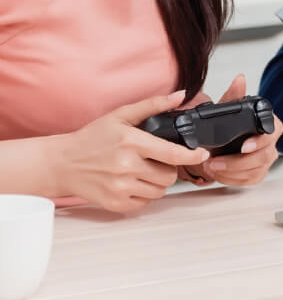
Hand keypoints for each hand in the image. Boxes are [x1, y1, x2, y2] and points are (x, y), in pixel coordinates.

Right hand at [55, 90, 210, 213]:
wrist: (63, 163)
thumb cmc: (93, 137)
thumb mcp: (122, 115)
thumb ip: (153, 105)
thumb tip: (180, 95)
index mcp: (131, 142)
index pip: (171, 153)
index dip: (192, 155)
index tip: (202, 154)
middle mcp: (126, 166)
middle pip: (168, 175)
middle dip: (169, 168)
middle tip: (157, 160)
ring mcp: (119, 187)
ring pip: (159, 191)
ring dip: (158, 182)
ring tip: (145, 170)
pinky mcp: (114, 203)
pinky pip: (144, 203)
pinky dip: (144, 194)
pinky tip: (134, 182)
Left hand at [181, 75, 282, 187]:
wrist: (216, 146)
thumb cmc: (225, 127)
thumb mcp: (226, 110)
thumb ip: (233, 96)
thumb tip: (240, 79)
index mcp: (267, 123)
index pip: (273, 131)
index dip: (260, 140)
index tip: (244, 147)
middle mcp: (270, 142)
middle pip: (265, 155)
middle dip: (237, 162)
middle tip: (215, 161)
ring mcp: (266, 159)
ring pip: (256, 170)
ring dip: (231, 171)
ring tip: (211, 166)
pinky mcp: (258, 173)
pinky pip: (250, 180)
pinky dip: (232, 179)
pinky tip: (219, 173)